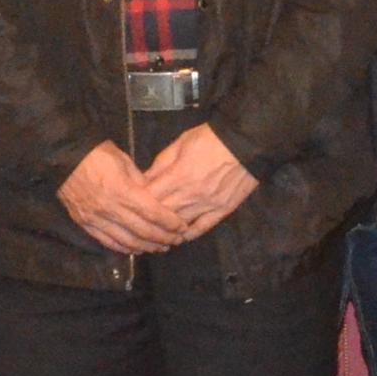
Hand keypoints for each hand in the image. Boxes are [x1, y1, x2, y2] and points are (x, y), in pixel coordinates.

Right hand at [59, 141, 181, 255]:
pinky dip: (124, 248)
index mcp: (123, 191)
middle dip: (163, 238)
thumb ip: (141, 183)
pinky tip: (135, 249)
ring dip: (146, 247)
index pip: (153, 213)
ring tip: (159, 248)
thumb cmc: (98, 155)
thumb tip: (155, 198)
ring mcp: (96, 218)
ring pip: (126, 241)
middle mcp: (110, 208)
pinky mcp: (85, 223)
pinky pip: (107, 241)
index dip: (170, 223)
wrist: (65, 159)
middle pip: (142, 231)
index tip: (182, 228)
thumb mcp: (125, 163)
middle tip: (176, 241)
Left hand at [138, 124, 260, 243]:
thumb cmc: (210, 139)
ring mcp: (207, 205)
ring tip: (156, 232)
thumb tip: (144, 180)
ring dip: (165, 230)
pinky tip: (179, 236)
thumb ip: (161, 164)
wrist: (246, 143)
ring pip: (179, 225)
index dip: (137, 203)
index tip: (130, 205)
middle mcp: (190, 195)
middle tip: (139, 222)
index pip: (149, 197)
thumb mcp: (180, 144)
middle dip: (148, 219)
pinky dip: (188, 235)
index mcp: (178, 176)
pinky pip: (201, 228)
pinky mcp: (221, 211)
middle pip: (161, 214)